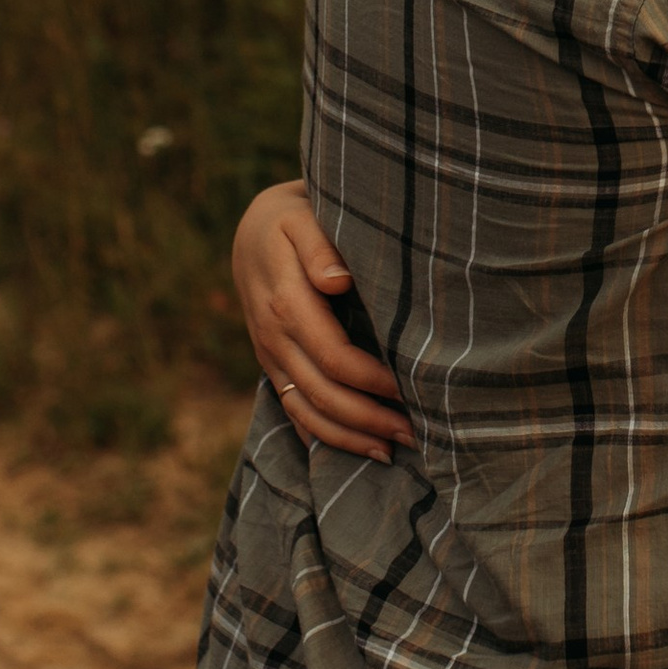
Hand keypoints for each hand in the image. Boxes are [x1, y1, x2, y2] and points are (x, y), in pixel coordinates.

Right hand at [232, 181, 410, 462]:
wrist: (251, 229)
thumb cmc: (291, 218)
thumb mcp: (301, 217)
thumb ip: (318, 247)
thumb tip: (337, 279)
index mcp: (285, 303)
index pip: (333, 357)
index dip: (372, 380)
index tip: (411, 388)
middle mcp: (273, 337)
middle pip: (322, 394)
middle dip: (368, 420)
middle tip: (416, 434)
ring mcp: (270, 355)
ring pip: (305, 410)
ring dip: (348, 437)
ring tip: (391, 451)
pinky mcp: (272, 364)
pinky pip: (291, 409)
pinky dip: (321, 435)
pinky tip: (355, 449)